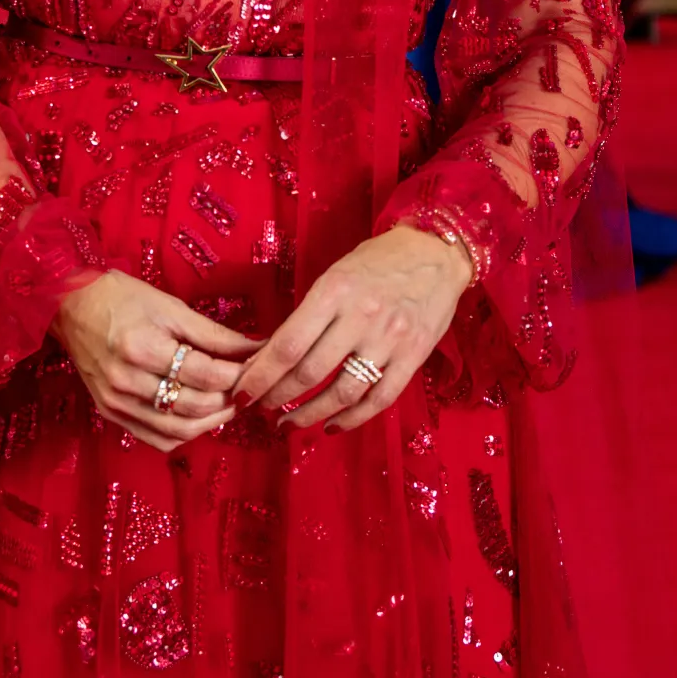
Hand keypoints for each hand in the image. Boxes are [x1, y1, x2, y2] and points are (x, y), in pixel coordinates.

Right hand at [51, 269, 261, 452]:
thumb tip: (254, 347)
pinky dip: (184, 434)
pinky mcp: (111, 414)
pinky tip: (199, 418)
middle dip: (229, 399)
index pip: (204, 374)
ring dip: (211, 423)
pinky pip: (156, 439)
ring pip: (178, 431)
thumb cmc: (122, 298)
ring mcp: (117, 403)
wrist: (70, 306)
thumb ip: (213, 333)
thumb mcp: (170, 307)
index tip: (256, 367)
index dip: (236, 374)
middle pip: (194, 406)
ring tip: (230, 405)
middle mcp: (127, 382)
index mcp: (143, 347)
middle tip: (248, 387)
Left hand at [232, 223, 472, 433]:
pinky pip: (379, 399)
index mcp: (334, 290)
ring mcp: (390, 339)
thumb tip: (271, 355)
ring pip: (343, 392)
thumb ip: (310, 313)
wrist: (436, 252)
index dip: (260, 376)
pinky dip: (352, 419)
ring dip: (310, 415)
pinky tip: (332, 425)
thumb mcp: (337, 274)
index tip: (241, 394)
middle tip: (261, 410)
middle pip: (310, 372)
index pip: (288, 344)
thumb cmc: (378, 260)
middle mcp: (361, 316)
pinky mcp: (414, 357)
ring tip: (290, 423)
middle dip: (278, 398)